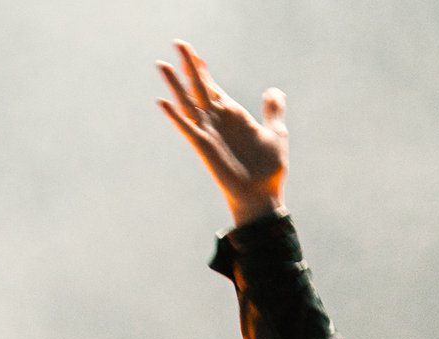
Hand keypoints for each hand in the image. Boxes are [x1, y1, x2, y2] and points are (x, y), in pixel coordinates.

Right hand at [156, 43, 288, 225]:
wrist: (263, 196)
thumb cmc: (269, 169)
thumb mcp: (276, 133)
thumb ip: (272, 111)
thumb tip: (273, 91)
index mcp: (233, 115)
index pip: (213, 87)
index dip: (203, 70)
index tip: (194, 54)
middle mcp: (218, 120)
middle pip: (199, 87)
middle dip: (189, 66)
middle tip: (179, 43)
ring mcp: (209, 132)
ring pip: (188, 103)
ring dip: (176, 84)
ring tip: (163, 65)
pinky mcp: (205, 147)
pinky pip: (187, 128)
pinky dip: (175, 116)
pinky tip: (163, 102)